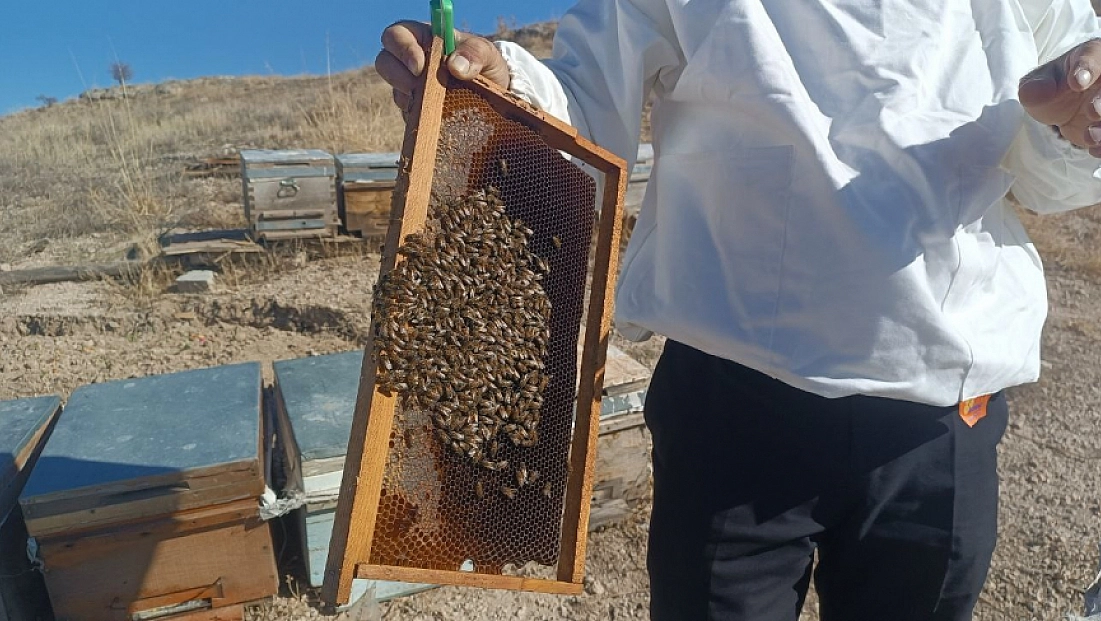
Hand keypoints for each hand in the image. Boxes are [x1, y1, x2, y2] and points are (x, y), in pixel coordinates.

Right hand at [376, 21, 510, 112]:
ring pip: (395, 90)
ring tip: (434, 101)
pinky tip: (437, 115)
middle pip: (384, 61)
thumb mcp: (489, 55)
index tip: (419, 66)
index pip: (397, 34)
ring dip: (410, 97)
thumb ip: (476, 53)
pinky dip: (420, 115)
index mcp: (425, 39)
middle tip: (418, 86)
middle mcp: (412, 61)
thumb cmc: (487, 68)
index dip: (402, 48)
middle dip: (398, 75)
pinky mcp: (416, 110)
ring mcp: (411, 87)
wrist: (494, 99)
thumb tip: (455, 66)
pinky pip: (408, 114)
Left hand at [1020, 39, 1100, 155]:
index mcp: (1092, 55)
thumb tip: (1037, 91)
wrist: (1062, 104)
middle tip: (1092, 111)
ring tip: (1091, 136)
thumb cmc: (1052, 86)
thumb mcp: (1038, 83)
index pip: (1093, 57)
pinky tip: (1095, 150)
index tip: (1077, 83)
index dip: (1087, 70)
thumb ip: (1034, 86)